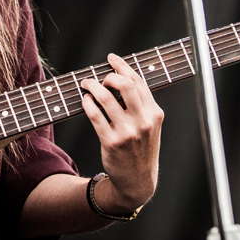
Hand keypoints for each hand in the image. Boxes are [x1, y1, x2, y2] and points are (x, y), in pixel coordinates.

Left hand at [80, 54, 164, 212]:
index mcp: (154, 113)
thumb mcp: (150, 126)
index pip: (138, 81)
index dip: (123, 66)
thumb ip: (141, 104)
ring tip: (86, 84)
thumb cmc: (141, 148)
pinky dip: (88, 103)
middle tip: (100, 77)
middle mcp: (143, 122)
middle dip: (108, 75)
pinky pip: (95, 115)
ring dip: (92, 87)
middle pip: (125, 85)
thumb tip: (121, 77)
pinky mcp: (111, 143)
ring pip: (106, 98)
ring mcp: (127, 133)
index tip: (111, 58)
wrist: (137, 182)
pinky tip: (85, 100)